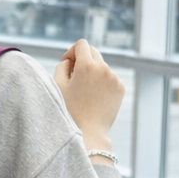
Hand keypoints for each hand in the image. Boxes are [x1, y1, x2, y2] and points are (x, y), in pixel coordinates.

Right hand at [54, 39, 123, 155]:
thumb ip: (62, 66)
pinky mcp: (120, 87)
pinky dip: (101, 83)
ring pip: (101, 66)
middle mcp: (103, 68)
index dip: (72, 51)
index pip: (81, 44)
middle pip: (93, 52)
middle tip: (74, 76)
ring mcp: (114, 78)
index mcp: (87, 65)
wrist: (89, 132)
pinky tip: (94, 98)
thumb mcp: (58, 86)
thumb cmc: (69, 111)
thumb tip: (71, 60)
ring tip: (84, 92)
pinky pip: (109, 78)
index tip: (68, 63)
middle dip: (83, 59)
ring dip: (92, 72)